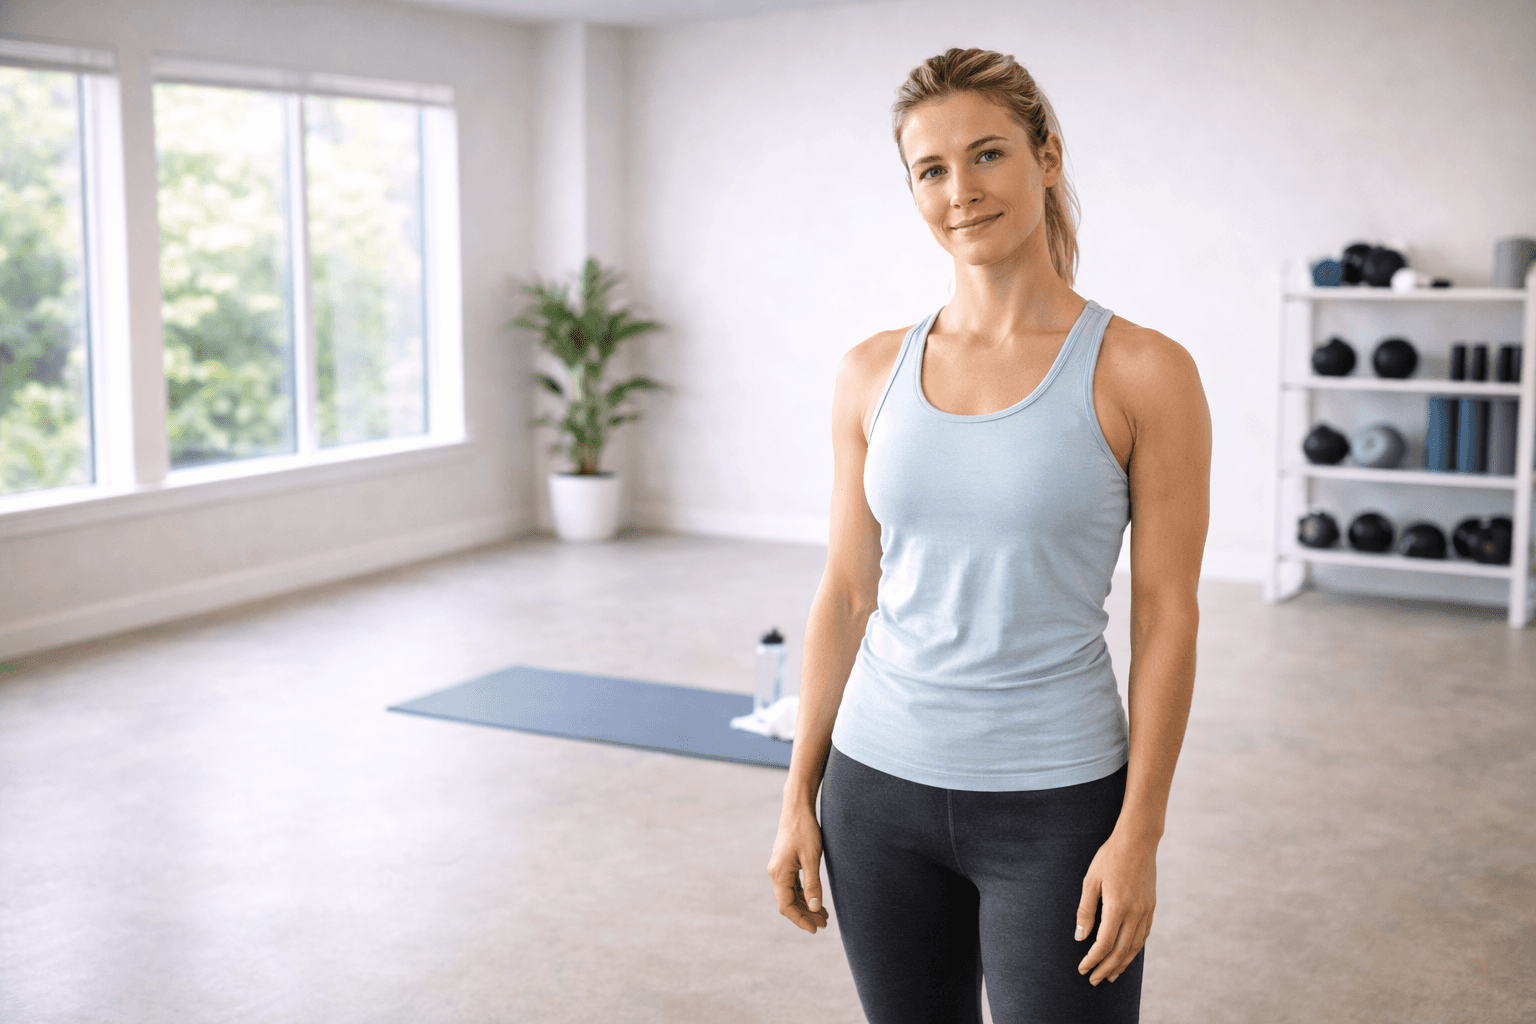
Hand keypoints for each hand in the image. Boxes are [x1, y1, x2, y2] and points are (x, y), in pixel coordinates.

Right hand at [767, 803, 829, 933]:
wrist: (797, 808)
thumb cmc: (805, 831)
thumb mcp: (811, 858)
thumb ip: (812, 884)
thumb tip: (815, 908)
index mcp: (779, 874)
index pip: (786, 906)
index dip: (801, 920)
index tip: (816, 929)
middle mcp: (776, 873)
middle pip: (788, 902)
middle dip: (805, 915)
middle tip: (825, 924)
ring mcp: (780, 868)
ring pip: (791, 895)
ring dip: (806, 906)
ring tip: (824, 915)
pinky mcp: (785, 863)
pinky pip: (792, 885)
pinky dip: (804, 895)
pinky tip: (816, 900)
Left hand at [1075, 831, 1156, 984]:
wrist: (1138, 841)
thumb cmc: (1109, 858)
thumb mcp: (1090, 881)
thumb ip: (1085, 911)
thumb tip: (1080, 938)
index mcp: (1117, 907)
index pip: (1104, 943)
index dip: (1093, 959)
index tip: (1083, 968)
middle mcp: (1135, 913)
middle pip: (1121, 951)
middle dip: (1106, 968)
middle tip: (1094, 980)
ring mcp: (1146, 911)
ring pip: (1135, 946)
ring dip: (1122, 963)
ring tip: (1111, 975)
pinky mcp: (1151, 907)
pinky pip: (1143, 935)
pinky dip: (1134, 949)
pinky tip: (1126, 954)